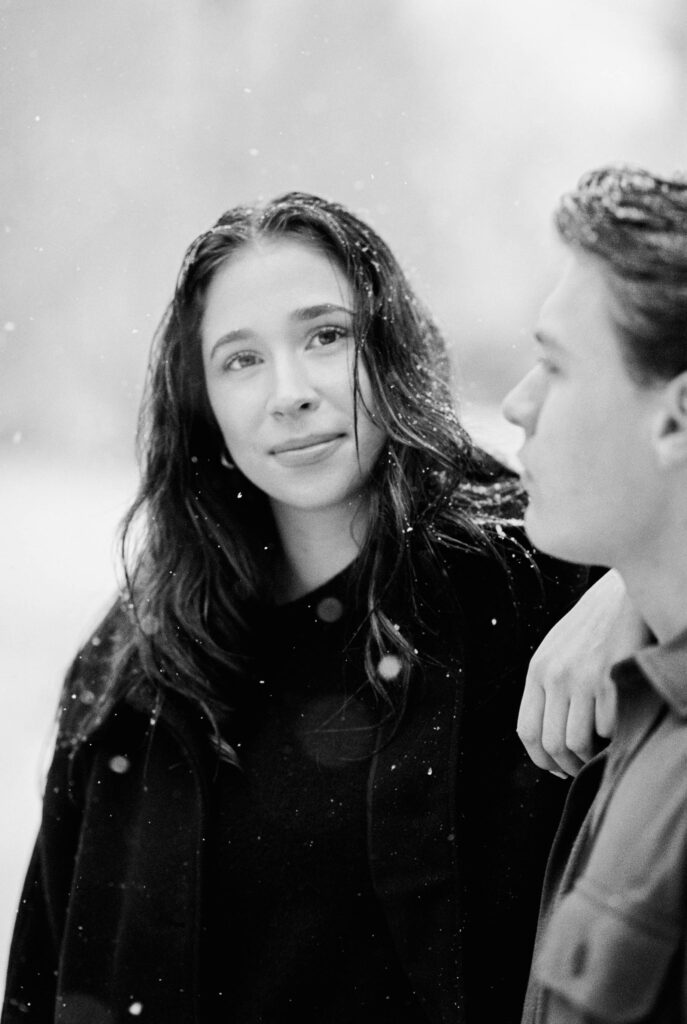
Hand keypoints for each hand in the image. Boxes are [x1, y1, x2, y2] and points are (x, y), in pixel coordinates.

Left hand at [517, 570, 646, 776]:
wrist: (625, 593)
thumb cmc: (595, 625)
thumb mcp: (559, 649)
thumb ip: (549, 684)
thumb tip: (549, 736)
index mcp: (537, 669)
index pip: (527, 730)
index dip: (541, 760)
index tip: (557, 768)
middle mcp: (555, 674)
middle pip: (551, 743)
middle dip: (568, 766)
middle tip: (583, 768)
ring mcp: (582, 676)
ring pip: (578, 743)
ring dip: (592, 757)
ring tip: (602, 751)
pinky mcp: (611, 677)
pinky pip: (609, 728)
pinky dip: (615, 736)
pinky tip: (620, 725)